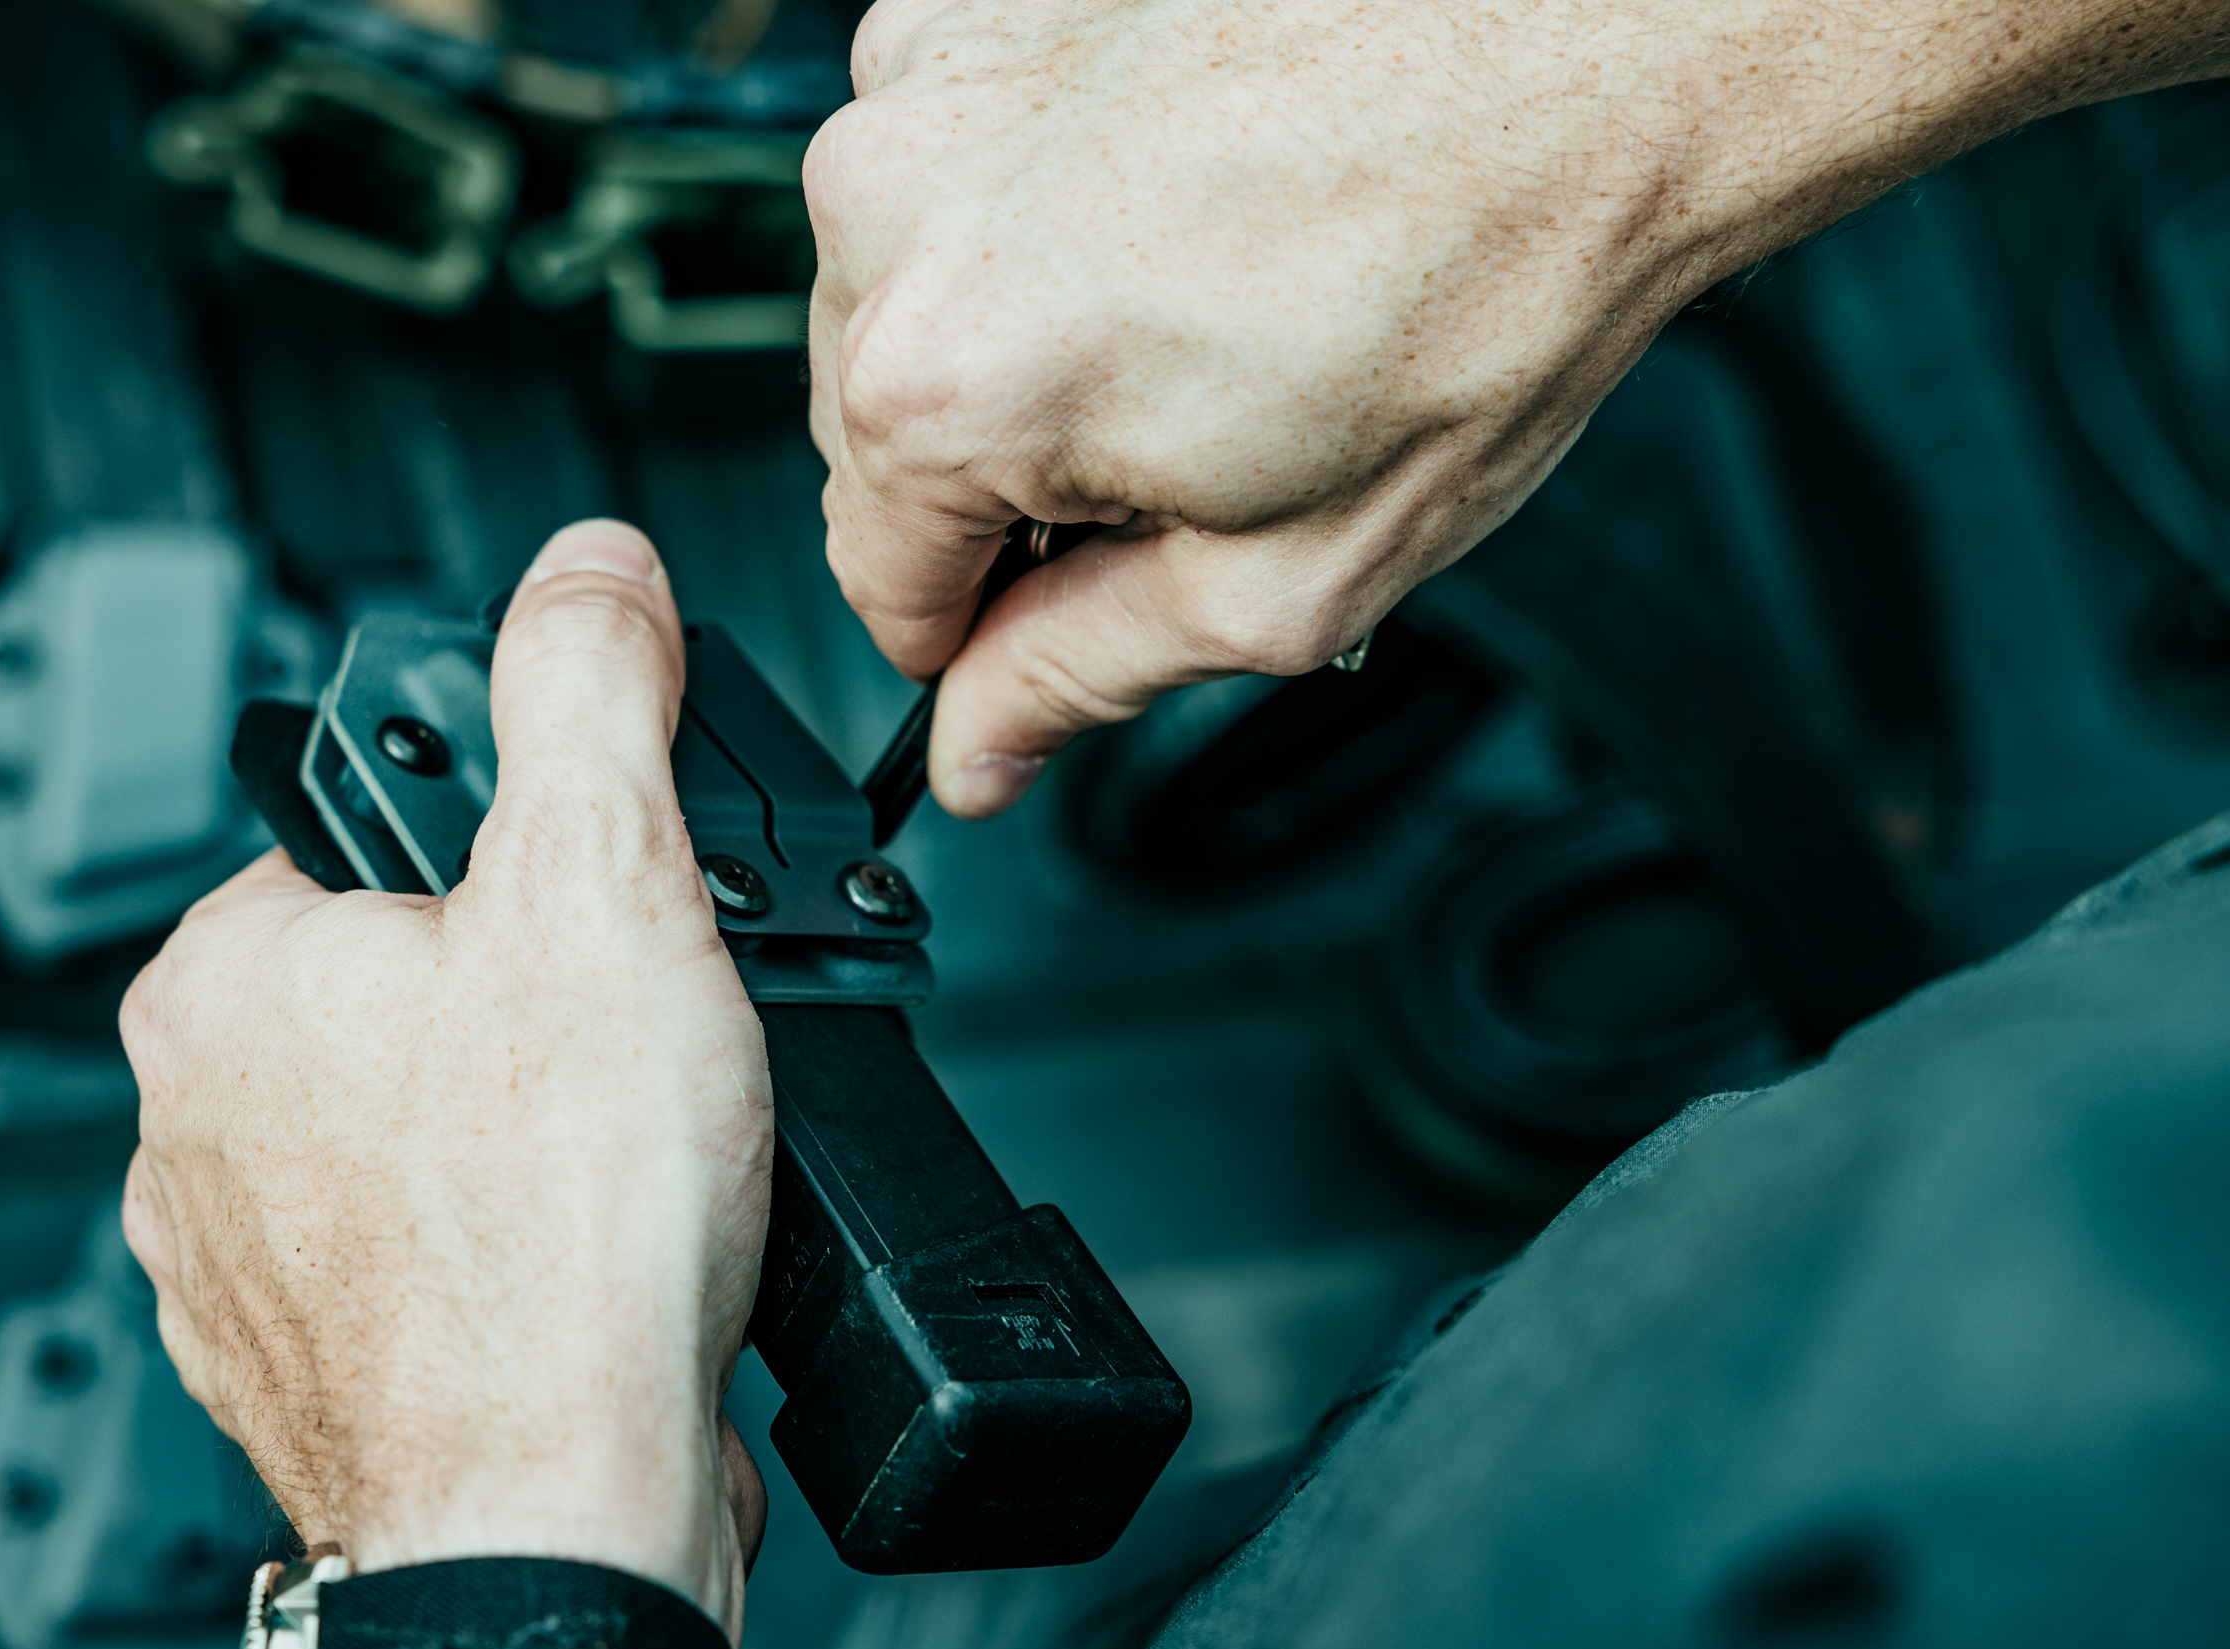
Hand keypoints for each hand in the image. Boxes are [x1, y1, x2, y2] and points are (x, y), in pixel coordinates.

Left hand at [118, 520, 771, 1635]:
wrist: (557, 1522)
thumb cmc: (558, 1244)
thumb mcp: (605, 882)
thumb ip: (585, 691)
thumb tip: (585, 570)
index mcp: (223, 975)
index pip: (375, 823)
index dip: (523, 846)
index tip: (605, 897)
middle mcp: (191, 1115)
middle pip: (409, 977)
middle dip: (535, 1000)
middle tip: (638, 1047)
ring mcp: (235, 1256)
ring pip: (417, 1123)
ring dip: (524, 1127)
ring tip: (620, 1161)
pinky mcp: (305, 1365)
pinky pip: (422, 1251)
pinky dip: (503, 1246)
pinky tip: (581, 1262)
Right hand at [805, 0, 2229, 816]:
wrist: (1602, 48)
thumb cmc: (1480, 278)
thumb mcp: (1282, 580)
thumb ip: (1084, 676)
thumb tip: (976, 750)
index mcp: (938, 383)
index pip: (873, 584)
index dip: (980, 626)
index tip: (1065, 604)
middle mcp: (890, 212)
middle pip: (880, 428)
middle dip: (1011, 462)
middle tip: (1192, 441)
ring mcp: (929, 79)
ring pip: (912, 285)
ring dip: (1022, 318)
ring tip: (1208, 294)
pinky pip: (958, 155)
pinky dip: (1043, 190)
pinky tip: (1184, 190)